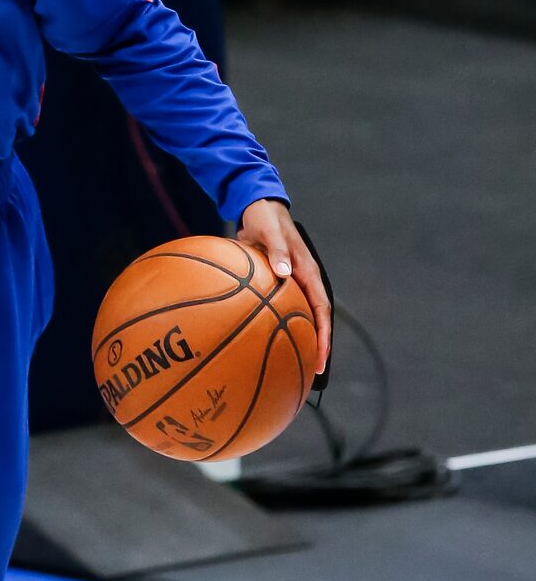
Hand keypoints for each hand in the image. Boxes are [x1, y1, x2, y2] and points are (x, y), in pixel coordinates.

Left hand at [237, 199, 331, 375]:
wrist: (256, 207)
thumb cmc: (264, 219)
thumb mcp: (269, 232)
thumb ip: (277, 251)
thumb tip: (285, 274)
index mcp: (307, 272)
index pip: (322, 309)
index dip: (323, 335)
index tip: (321, 357)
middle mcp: (303, 280)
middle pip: (315, 319)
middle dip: (316, 346)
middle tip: (312, 373)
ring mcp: (292, 283)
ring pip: (299, 316)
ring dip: (299, 339)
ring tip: (293, 365)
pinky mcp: (278, 283)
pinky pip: (282, 308)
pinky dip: (278, 325)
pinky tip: (263, 342)